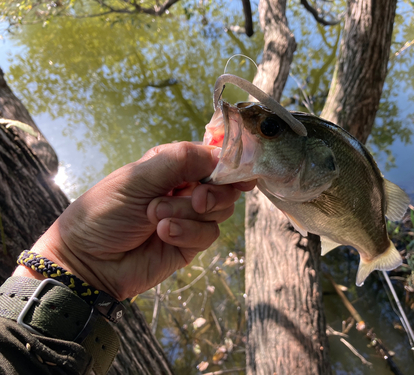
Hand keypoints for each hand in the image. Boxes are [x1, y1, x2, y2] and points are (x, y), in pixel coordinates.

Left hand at [14, 142, 255, 299]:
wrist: (88, 262)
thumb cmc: (104, 212)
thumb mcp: (137, 178)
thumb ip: (180, 161)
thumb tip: (220, 153)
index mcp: (172, 166)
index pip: (211, 159)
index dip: (229, 164)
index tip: (241, 174)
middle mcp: (184, 190)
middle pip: (224, 186)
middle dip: (212, 193)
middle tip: (194, 199)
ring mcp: (189, 218)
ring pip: (220, 211)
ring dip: (190, 214)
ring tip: (156, 217)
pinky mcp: (189, 244)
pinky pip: (208, 235)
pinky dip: (188, 233)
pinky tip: (163, 234)